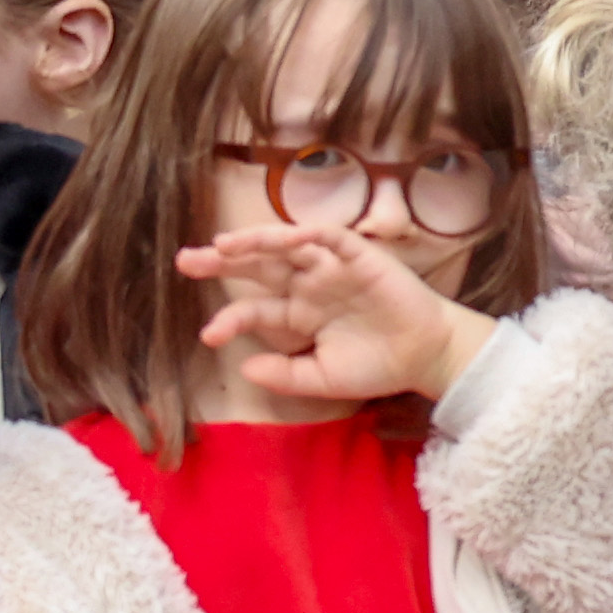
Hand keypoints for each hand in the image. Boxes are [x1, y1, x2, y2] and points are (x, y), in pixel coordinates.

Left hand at [179, 221, 492, 408]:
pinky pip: (328, 237)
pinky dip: (306, 234)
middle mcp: (308, 285)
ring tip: (223, 245)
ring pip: (286, 246)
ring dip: (255, 242)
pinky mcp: (358, 254)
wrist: (425, 356)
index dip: (229, 319)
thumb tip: (244, 368)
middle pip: (258, 267)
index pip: (254, 310)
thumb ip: (285, 375)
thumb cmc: (376, 365)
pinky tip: (282, 238)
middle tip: (186, 260)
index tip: (207, 335)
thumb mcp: (322, 378)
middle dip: (223, 261)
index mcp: (297, 313)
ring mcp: (330, 267)